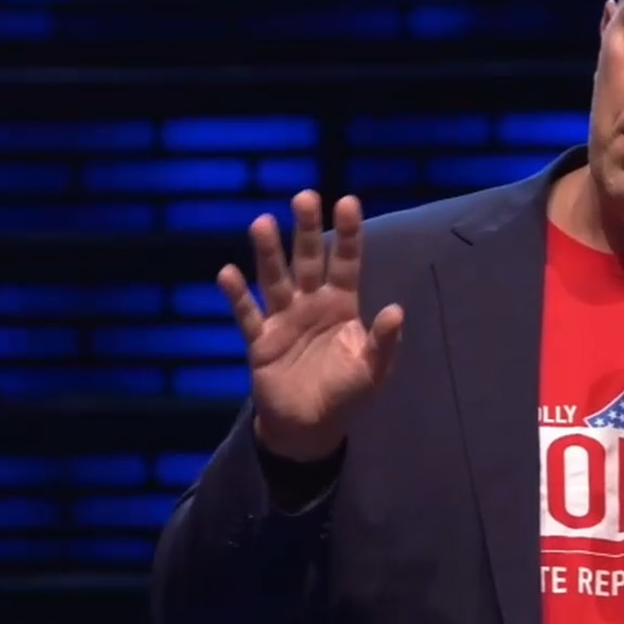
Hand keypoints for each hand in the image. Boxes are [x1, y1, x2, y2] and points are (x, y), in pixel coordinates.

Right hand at [217, 191, 403, 462]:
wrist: (309, 427)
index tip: (347, 201)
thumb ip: (384, 341)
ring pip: (274, 279)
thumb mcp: (372, 371)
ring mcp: (283, 319)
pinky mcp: (259, 340)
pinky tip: (227, 273)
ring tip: (261, 223)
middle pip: (307, 259)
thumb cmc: (346, 394)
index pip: (346, 263)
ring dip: (268, 253)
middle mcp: (310, 303)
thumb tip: (396, 310)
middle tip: (304, 196)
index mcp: (342, 305)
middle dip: (306, 229)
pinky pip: (246, 314)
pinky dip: (236, 295)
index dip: (348, 234)